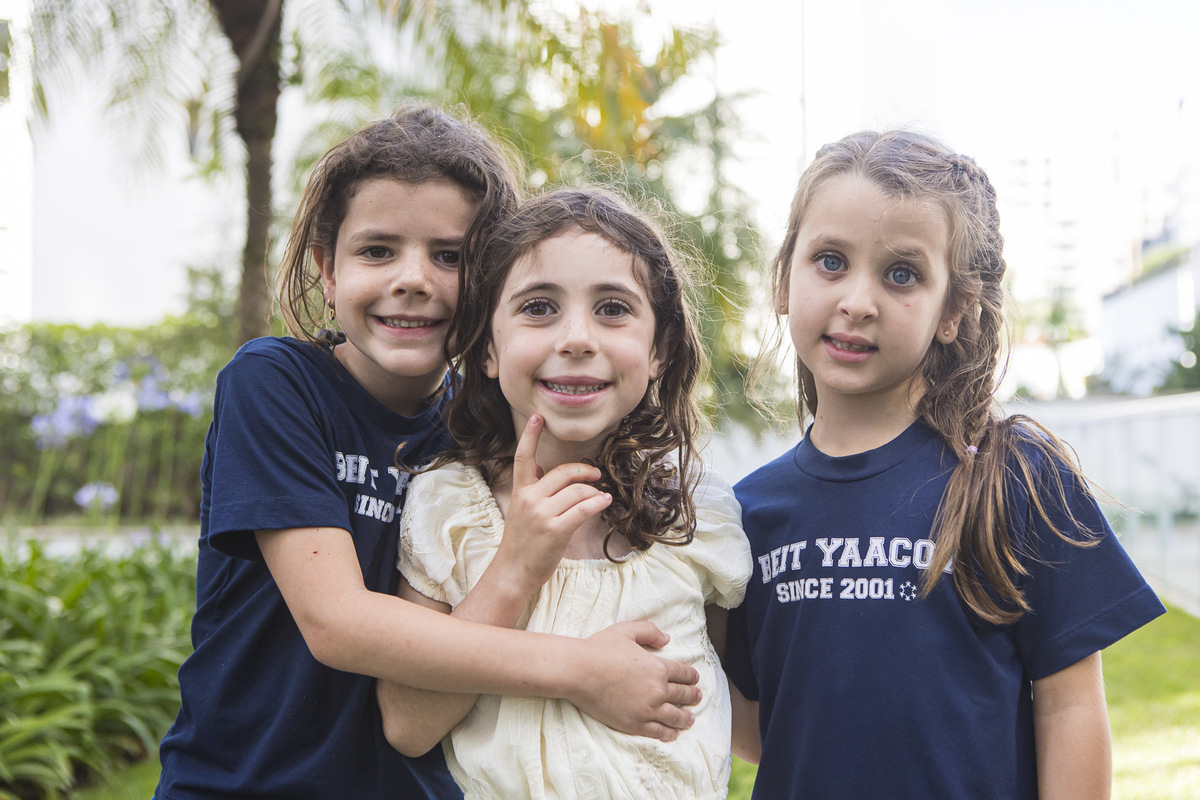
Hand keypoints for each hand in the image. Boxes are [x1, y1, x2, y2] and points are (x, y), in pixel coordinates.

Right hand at [493, 414, 611, 592]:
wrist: (514, 571)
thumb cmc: (521, 542)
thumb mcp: (521, 511)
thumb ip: (534, 490)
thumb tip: (547, 471)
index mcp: (520, 491)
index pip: (523, 457)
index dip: (530, 435)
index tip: (537, 417)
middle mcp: (530, 499)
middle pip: (562, 472)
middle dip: (584, 470)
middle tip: (596, 474)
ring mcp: (543, 514)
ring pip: (577, 490)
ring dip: (594, 491)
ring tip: (602, 495)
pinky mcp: (556, 529)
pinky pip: (584, 508)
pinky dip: (598, 502)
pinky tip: (605, 501)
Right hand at [567, 621, 700, 741]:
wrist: (579, 672)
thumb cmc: (600, 648)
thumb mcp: (627, 630)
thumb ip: (650, 632)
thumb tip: (667, 639)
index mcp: (658, 667)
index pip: (683, 673)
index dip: (692, 676)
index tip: (695, 679)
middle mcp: (657, 690)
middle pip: (682, 695)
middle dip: (693, 696)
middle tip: (698, 697)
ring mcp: (647, 710)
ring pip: (675, 717)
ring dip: (686, 718)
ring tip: (690, 719)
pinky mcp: (634, 724)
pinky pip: (659, 732)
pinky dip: (669, 733)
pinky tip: (673, 733)